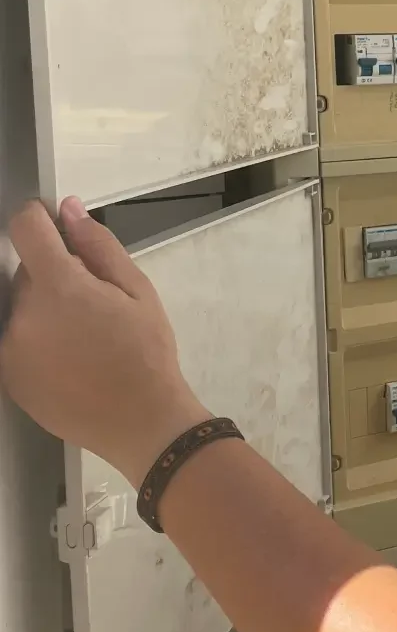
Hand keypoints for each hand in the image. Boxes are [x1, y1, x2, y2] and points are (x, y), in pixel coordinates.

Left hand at [0, 199, 209, 485]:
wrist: (140, 421)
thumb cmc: (147, 353)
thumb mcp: (138, 290)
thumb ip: (99, 246)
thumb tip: (68, 210)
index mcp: (59, 287)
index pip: (25, 229)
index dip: (40, 219)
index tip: (55, 226)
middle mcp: (23, 315)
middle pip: (27, 272)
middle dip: (55, 274)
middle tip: (95, 302)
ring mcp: (10, 349)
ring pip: (22, 307)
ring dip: (45, 309)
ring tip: (83, 337)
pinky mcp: (8, 376)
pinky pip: (17, 340)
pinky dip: (37, 340)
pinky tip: (70, 360)